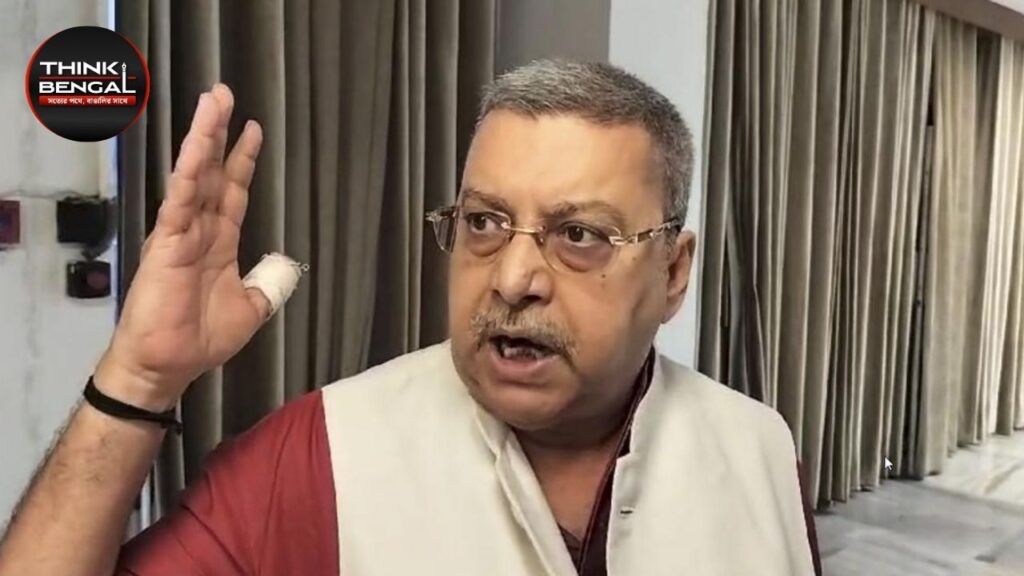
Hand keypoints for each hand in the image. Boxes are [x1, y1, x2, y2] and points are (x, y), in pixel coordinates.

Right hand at [95, 84, 266, 409]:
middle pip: (210, 171)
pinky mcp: (167, 244)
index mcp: (218, 242)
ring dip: (203, 139)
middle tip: (224, 95)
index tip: (253, 131)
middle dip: (219, 133)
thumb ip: (268, 285)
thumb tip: (286, 268)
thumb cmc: (200, 339)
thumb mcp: (251, 309)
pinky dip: (187, 173)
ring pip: (193, 176)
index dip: (242, 160)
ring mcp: (181, 233)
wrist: (170, 365)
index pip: (231, 191)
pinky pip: (179, 201)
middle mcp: (198, 230)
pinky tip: (194, 147)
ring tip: (212, 103)